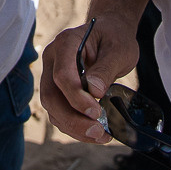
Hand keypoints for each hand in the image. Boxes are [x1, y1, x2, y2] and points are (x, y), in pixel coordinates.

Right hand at [39, 17, 139, 142]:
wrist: (110, 33)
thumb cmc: (114, 38)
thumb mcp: (119, 50)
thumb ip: (105, 70)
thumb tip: (94, 92)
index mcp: (66, 43)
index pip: (62, 75)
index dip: (76, 97)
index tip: (96, 111)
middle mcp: (53, 59)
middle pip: (51, 96)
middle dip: (72, 119)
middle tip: (98, 131)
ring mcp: (52, 75)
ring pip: (53, 109)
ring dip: (74, 127)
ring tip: (100, 135)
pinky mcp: (58, 90)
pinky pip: (60, 113)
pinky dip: (75, 127)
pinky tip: (95, 133)